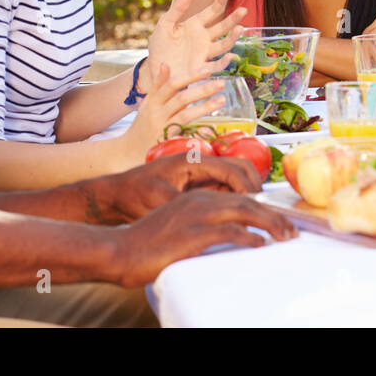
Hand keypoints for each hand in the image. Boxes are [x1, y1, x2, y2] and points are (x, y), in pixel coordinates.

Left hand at [97, 153, 268, 223]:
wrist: (115, 196)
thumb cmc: (132, 193)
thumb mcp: (158, 200)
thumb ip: (185, 204)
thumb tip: (209, 213)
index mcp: (193, 160)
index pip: (230, 168)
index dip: (245, 187)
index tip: (254, 205)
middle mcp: (200, 162)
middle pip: (240, 167)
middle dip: (253, 186)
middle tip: (260, 209)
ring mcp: (200, 173)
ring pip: (235, 177)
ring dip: (246, 192)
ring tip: (253, 213)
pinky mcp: (198, 184)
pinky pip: (225, 188)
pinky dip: (235, 198)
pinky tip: (236, 215)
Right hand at [109, 190, 296, 287]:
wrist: (118, 250)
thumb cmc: (146, 242)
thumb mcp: (178, 224)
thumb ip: (202, 224)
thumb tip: (226, 235)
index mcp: (198, 197)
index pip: (240, 197)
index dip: (263, 208)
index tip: (280, 220)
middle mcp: (201, 201)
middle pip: (249, 202)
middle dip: (275, 216)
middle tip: (292, 231)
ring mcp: (197, 216)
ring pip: (245, 212)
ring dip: (270, 224)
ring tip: (286, 236)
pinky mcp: (193, 233)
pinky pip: (230, 231)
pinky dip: (249, 237)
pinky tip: (261, 244)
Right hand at [120, 65, 226, 164]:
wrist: (125, 153)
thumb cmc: (141, 126)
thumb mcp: (146, 104)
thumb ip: (157, 86)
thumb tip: (165, 64)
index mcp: (153, 102)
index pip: (172, 85)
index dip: (190, 76)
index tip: (207, 70)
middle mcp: (157, 115)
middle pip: (181, 99)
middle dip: (202, 90)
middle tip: (221, 83)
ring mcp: (162, 130)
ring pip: (185, 116)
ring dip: (204, 107)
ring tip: (222, 100)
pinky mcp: (166, 145)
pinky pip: (184, 137)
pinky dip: (198, 133)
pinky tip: (211, 129)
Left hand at [146, 0, 245, 85]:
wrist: (154, 69)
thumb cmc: (159, 46)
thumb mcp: (165, 24)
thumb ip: (178, 8)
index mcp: (195, 25)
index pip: (212, 12)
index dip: (219, 2)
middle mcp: (203, 38)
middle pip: (222, 28)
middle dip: (233, 19)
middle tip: (243, 10)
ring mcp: (204, 53)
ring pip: (224, 45)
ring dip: (232, 38)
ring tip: (240, 29)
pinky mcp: (201, 69)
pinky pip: (215, 66)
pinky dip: (223, 62)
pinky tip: (229, 56)